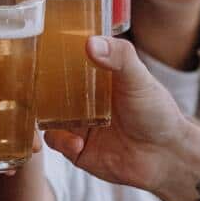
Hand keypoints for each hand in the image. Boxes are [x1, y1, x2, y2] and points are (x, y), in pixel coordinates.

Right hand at [44, 36, 189, 191]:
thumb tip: (91, 43)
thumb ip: (120, 57)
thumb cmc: (157, 113)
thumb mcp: (139, 78)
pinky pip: (55, 141)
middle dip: (39, 88)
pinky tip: (78, 144)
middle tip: (33, 87)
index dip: (51, 55)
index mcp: (96, 76)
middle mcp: (84, 98)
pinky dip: (61, 140)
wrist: (166, 157)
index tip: (38, 50)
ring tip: (57, 120)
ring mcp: (78, 123)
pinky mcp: (76, 148)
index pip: (67, 60)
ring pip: (47, 114)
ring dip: (46, 116)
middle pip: (50, 88)